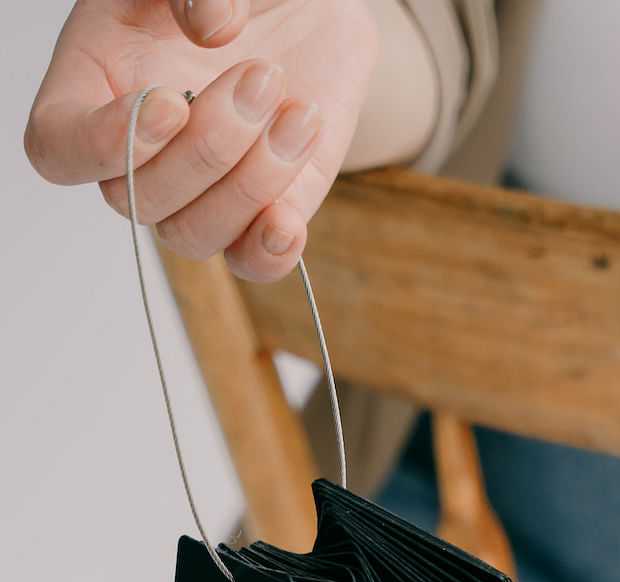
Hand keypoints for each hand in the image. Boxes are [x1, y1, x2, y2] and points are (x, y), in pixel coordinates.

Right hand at [25, 0, 378, 282]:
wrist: (305, 9)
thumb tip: (212, 26)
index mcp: (95, 82)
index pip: (58, 148)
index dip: (100, 146)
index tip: (170, 104)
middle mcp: (139, 151)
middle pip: (137, 199)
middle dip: (207, 147)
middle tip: (261, 76)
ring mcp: (197, 191)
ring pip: (192, 236)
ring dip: (248, 184)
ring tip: (296, 111)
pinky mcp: (259, 213)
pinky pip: (248, 262)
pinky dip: (268, 251)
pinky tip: (288, 221)